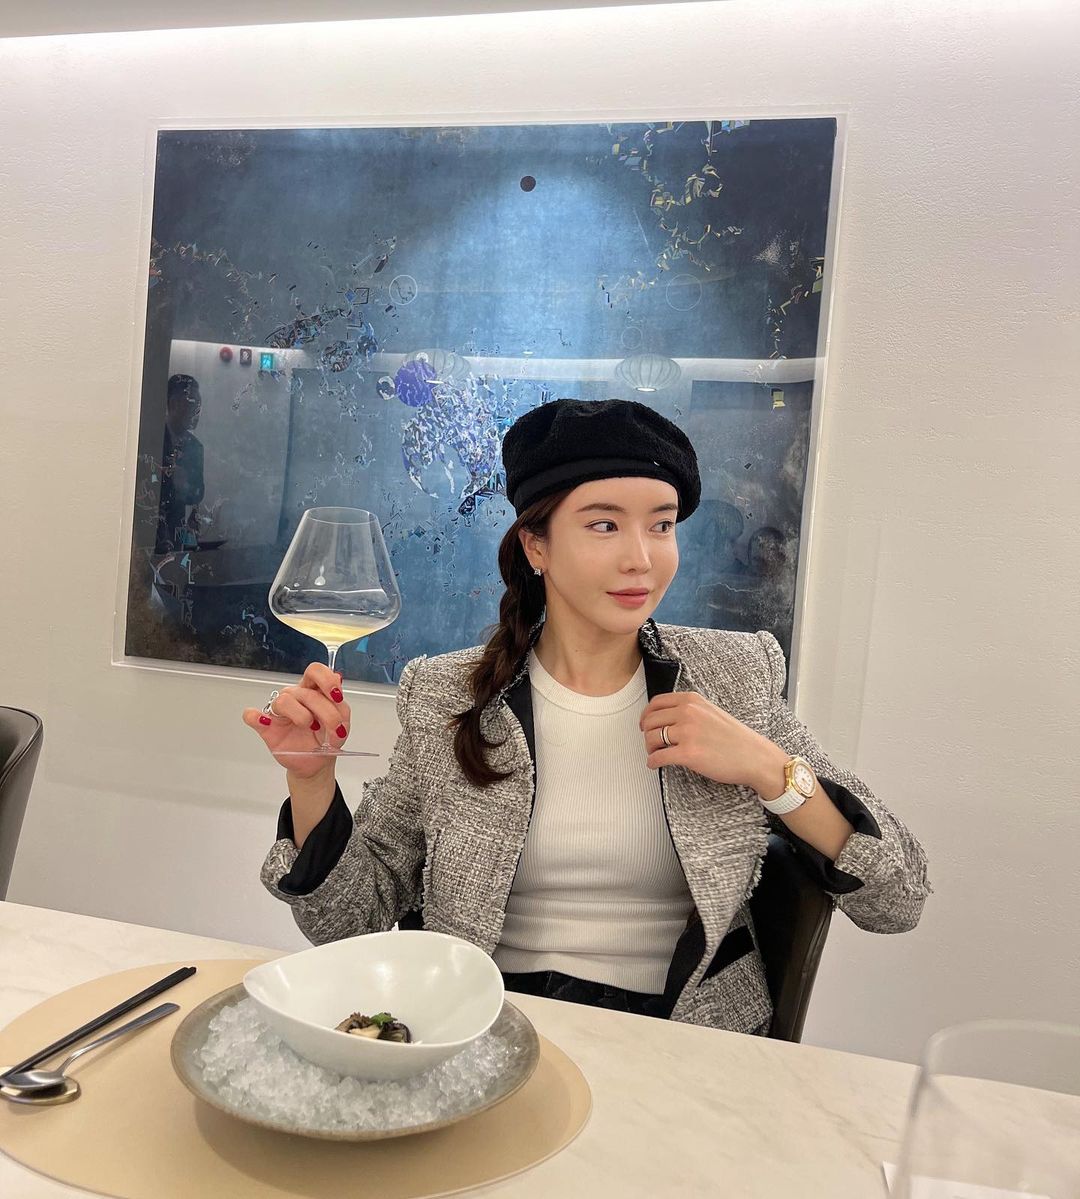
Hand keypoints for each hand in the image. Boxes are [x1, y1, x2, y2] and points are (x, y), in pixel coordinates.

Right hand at [242, 663, 351, 779]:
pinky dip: (256, 718)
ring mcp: (280, 711)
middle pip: (305, 691)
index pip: (316, 671)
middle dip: (324, 711)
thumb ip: (341, 707)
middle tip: (333, 727)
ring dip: (302, 716)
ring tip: (310, 728)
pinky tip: (266, 724)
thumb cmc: (326, 740)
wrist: (316, 763)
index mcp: (314, 691)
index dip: (327, 680)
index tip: (337, 697)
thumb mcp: (342, 725)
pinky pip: (251, 716)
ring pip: (284, 701)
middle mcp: (296, 697)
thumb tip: (338, 688)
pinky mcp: (266, 726)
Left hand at [639, 690, 787, 795]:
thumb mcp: (710, 711)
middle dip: (646, 733)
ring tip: (655, 754)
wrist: (754, 756)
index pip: (656, 703)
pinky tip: (655, 765)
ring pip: (651, 738)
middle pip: (650, 720)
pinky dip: (652, 762)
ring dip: (649, 748)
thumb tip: (664, 718)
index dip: (646, 715)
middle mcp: (688, 713)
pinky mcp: (688, 754)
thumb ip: (689, 710)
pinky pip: (658, 757)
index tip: (645, 725)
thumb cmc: (734, 738)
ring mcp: (687, 733)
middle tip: (651, 743)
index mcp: (692, 700)